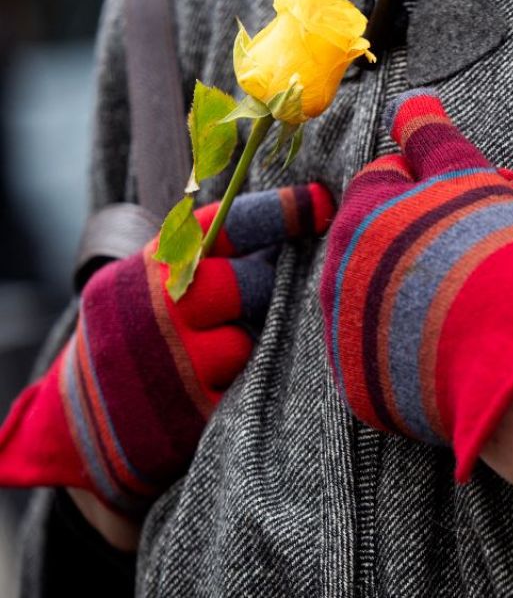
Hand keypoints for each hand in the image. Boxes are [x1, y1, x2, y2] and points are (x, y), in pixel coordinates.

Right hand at [0, 184, 333, 514]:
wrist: (79, 422)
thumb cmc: (138, 336)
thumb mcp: (151, 284)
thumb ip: (207, 259)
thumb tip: (288, 231)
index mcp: (155, 266)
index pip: (225, 225)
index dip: (279, 210)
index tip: (323, 200)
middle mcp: (159, 307)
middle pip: (247, 285)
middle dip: (265, 291)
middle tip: (260, 302)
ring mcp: (174, 362)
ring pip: (248, 343)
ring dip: (249, 348)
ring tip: (219, 354)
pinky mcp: (193, 412)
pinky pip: (244, 389)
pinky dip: (241, 386)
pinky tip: (216, 386)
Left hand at [320, 90, 512, 480]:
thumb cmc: (493, 255)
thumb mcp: (468, 180)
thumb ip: (434, 138)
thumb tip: (412, 104)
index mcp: (356, 221)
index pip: (381, 181)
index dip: (427, 185)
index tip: (462, 203)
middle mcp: (337, 280)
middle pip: (375, 243)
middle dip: (415, 238)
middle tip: (470, 249)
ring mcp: (347, 341)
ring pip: (376, 300)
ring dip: (410, 291)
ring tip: (464, 299)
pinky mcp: (364, 391)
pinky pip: (382, 355)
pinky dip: (409, 346)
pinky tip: (449, 343)